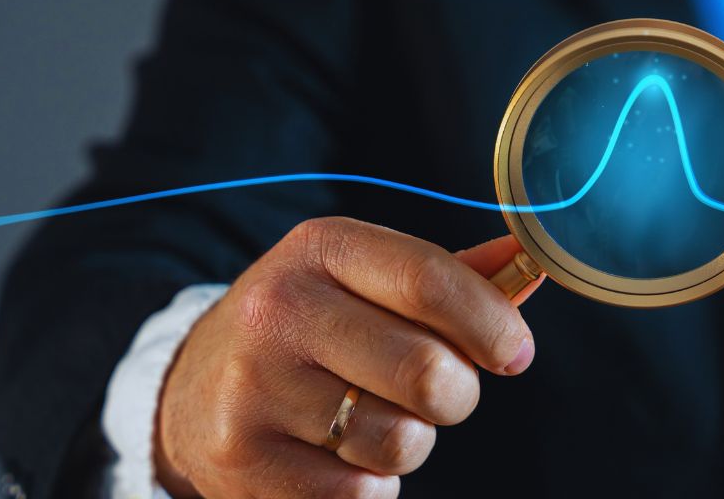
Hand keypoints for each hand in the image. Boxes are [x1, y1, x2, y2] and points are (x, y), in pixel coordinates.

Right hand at [154, 217, 541, 497]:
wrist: (196, 387)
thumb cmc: (311, 327)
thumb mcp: (362, 279)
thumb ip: (448, 277)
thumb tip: (528, 262)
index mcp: (320, 248)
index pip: (429, 281)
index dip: (492, 324)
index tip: (515, 353)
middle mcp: (279, 308)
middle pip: (427, 371)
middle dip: (456, 393)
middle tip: (438, 392)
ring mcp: (254, 386)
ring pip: (400, 440)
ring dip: (411, 441)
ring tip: (373, 418)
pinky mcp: (242, 459)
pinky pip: (361, 493)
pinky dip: (371, 484)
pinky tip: (337, 453)